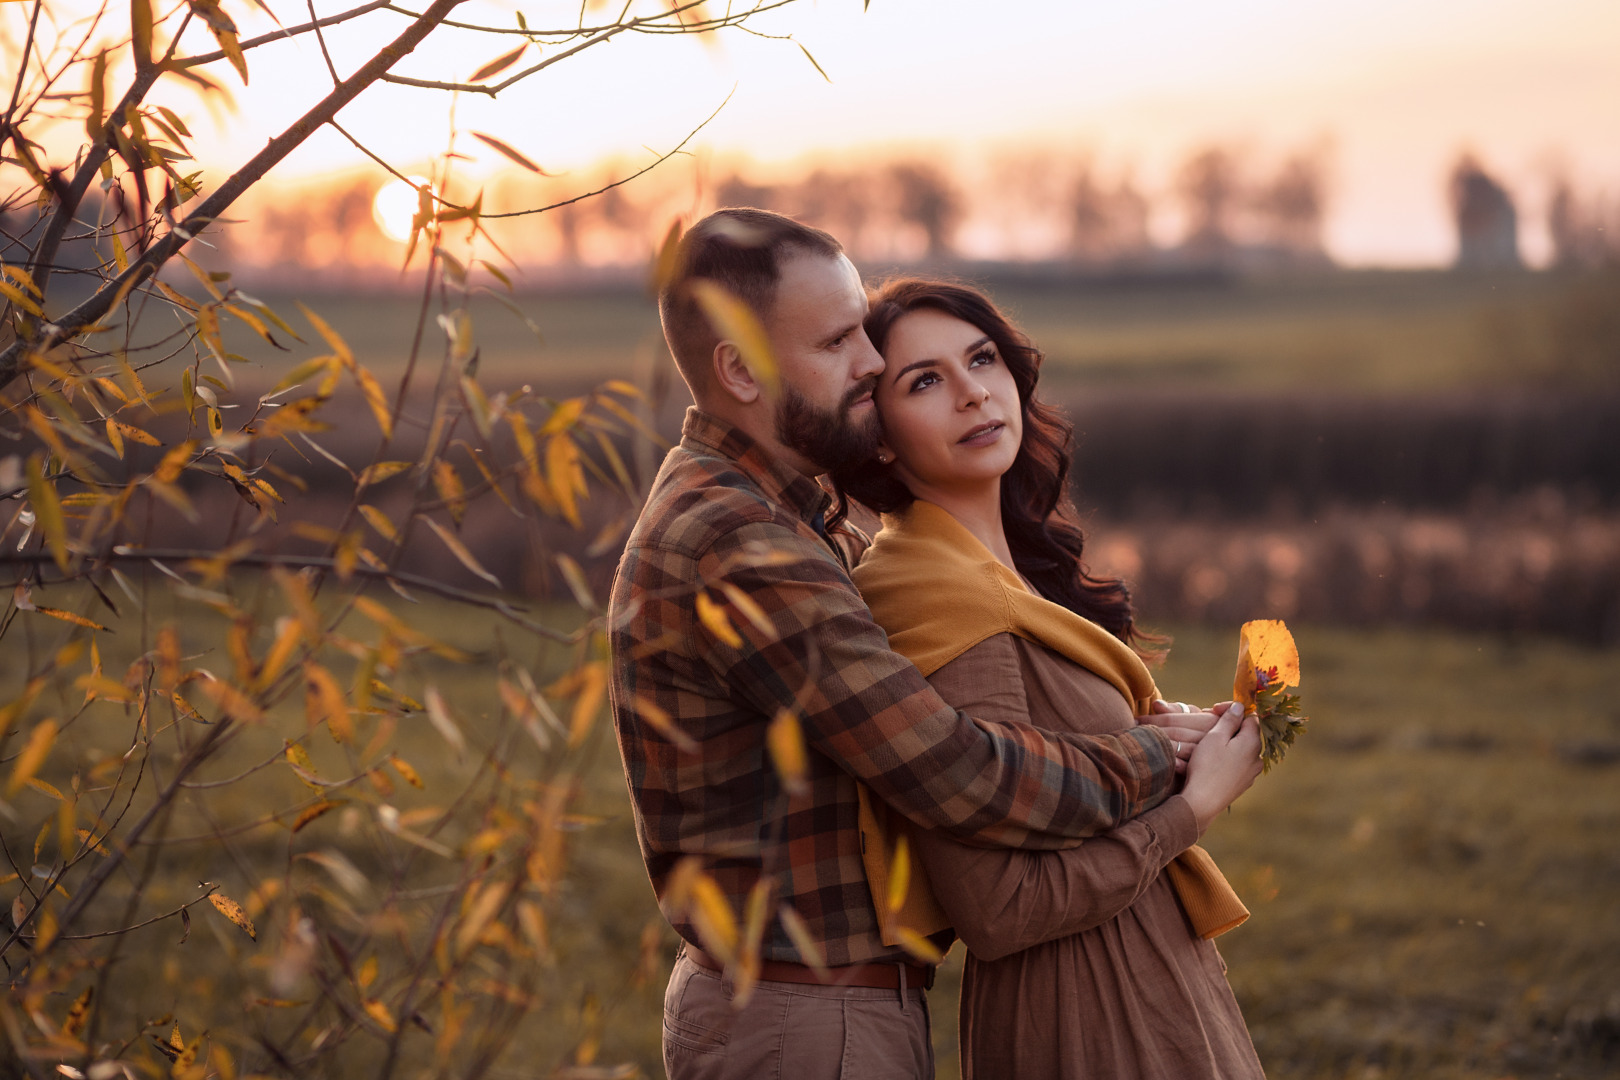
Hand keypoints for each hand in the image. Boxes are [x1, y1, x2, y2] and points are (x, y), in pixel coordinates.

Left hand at [1140, 700, 1222, 773]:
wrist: (1218, 769)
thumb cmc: (1201, 735)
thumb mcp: (1192, 720)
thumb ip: (1175, 711)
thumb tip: (1157, 704)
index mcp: (1209, 719)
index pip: (1174, 718)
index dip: (1152, 719)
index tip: (1135, 720)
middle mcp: (1212, 736)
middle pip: (1175, 732)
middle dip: (1152, 731)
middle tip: (1132, 732)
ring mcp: (1211, 754)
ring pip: (1181, 748)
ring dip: (1161, 746)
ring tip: (1141, 746)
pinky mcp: (1208, 771)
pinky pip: (1189, 767)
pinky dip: (1176, 764)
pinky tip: (1163, 763)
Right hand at [1179, 702, 1262, 834]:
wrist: (1203, 802)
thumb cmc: (1207, 766)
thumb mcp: (1215, 737)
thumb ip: (1229, 719)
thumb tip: (1240, 706)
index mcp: (1253, 742)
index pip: (1249, 717)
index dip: (1232, 710)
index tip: (1214, 710)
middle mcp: (1257, 757)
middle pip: (1246, 733)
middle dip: (1229, 726)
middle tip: (1208, 725)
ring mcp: (1251, 773)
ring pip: (1242, 749)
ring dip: (1228, 742)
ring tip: (1208, 742)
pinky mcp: (1243, 784)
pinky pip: (1237, 763)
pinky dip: (1227, 757)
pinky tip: (1211, 760)